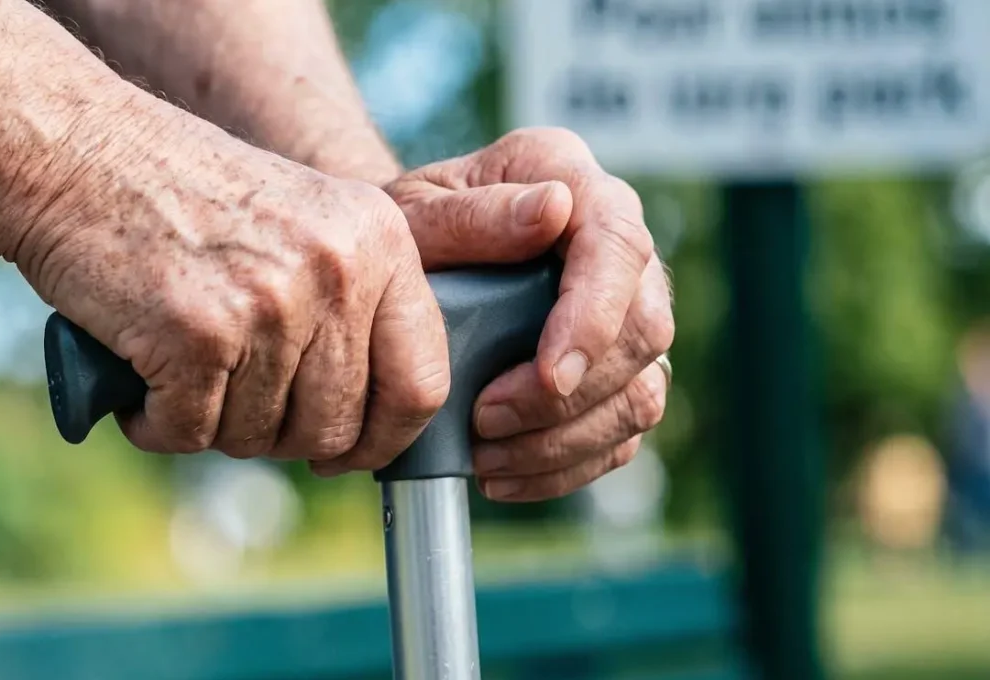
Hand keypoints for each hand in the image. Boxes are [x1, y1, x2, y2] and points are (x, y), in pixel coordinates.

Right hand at [16, 111, 449, 470]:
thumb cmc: (183, 194)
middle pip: (336, 426)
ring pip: (261, 437)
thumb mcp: (306, 221)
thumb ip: (351, 304)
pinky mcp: (196, 336)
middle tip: (233, 403)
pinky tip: (141, 385)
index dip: (384, 437)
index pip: (422, 382)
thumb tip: (372, 422)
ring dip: (212, 425)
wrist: (77, 151)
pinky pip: (190, 432)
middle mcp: (336, 272)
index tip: (346, 450)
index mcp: (379, 242)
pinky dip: (157, 424)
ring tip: (178, 372)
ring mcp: (268, 305)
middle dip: (280, 436)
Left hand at [384, 128, 674, 501]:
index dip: (594, 319)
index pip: (618, 245)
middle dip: (570, 396)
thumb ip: (470, 215)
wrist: (405, 256)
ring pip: (643, 391)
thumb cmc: (407, 227)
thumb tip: (552, 212)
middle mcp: (615, 243)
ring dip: (567, 440)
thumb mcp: (413, 210)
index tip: (548, 377)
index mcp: (569, 178)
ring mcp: (625, 308)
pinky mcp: (616, 369)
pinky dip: (566, 466)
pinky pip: (622, 431)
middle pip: (645, 330)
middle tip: (485, 422)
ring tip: (487, 456)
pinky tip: (505, 474)